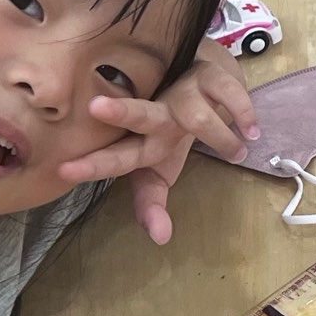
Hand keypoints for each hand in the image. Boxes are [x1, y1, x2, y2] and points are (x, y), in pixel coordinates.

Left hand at [57, 42, 259, 245]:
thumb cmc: (171, 129)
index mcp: (142, 141)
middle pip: (141, 115)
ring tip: (237, 152)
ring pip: (195, 111)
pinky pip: (229, 94)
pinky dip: (243, 113)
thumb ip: (151, 202)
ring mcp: (185, 92)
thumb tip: (161, 239)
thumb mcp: (161, 167)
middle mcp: (158, 114)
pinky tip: (252, 132)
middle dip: (122, 113)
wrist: (199, 76)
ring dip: (216, 133)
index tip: (64, 171)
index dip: (95, 166)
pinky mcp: (213, 76)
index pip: (116, 156)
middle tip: (96, 106)